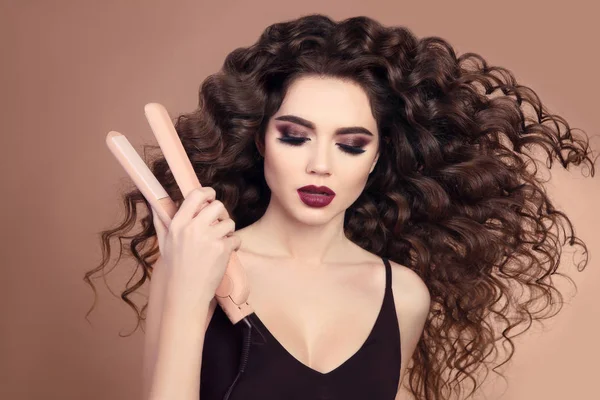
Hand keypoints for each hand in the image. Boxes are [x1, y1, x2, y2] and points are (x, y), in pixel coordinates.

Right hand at [151, 187, 240, 309]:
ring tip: (220, 242)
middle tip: (218, 224)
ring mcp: (209, 238)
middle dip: (221, 214)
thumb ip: (161, 221)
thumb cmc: (175, 268)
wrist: (186, 293)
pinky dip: (234, 245)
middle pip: (217, 205)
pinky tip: (225, 253)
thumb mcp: (164, 243)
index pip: (195, 195)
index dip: (207, 193)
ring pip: (229, 222)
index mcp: (178, 224)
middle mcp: (193, 228)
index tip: (211, 197)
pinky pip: (235, 238)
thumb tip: (153, 202)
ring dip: (228, 231)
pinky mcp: (222, 249)